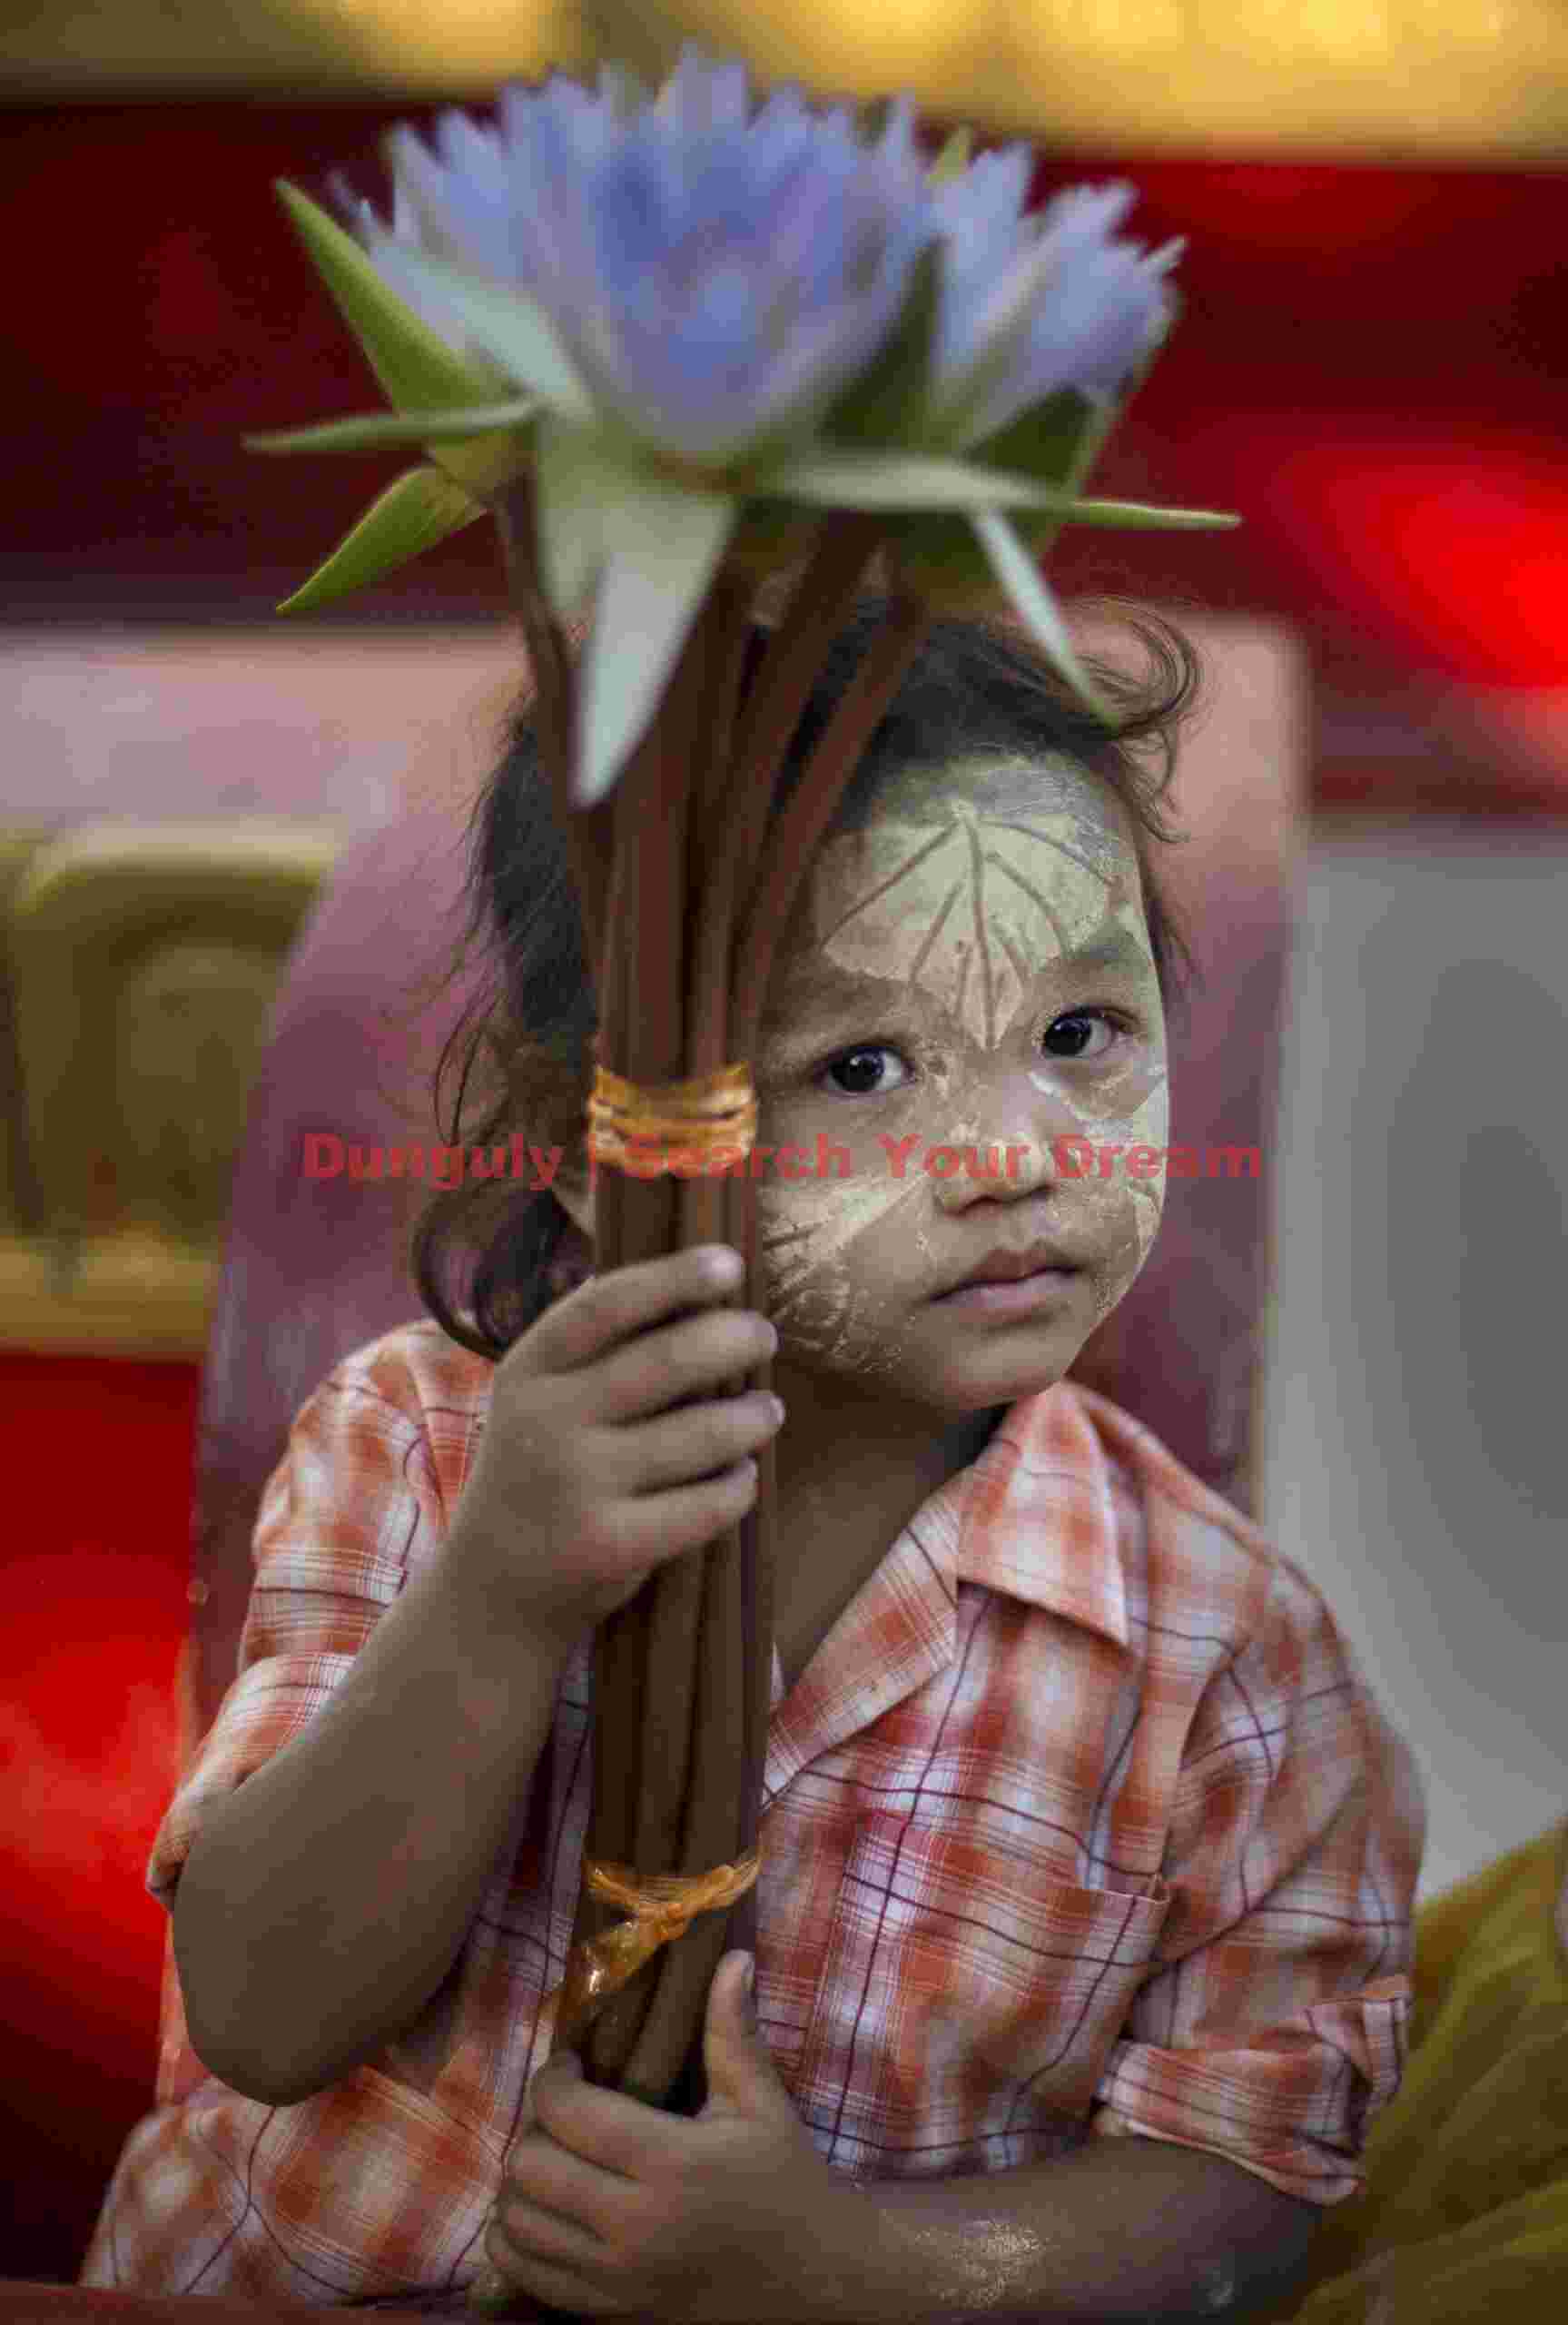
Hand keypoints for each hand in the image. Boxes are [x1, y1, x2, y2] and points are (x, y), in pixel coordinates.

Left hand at [478, 1952, 857, 2322]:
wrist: (813, 2281)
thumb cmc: (786, 2181)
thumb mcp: (763, 2103)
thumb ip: (733, 2031)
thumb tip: (732, 1957)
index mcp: (672, 2163)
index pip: (569, 2114)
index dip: (552, 2078)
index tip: (572, 2064)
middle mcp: (634, 2225)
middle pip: (530, 2168)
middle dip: (534, 2127)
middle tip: (562, 2111)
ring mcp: (616, 2277)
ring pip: (518, 2223)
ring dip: (520, 2182)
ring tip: (552, 2156)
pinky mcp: (608, 2312)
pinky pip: (527, 2273)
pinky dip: (515, 2237)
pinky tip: (544, 2209)